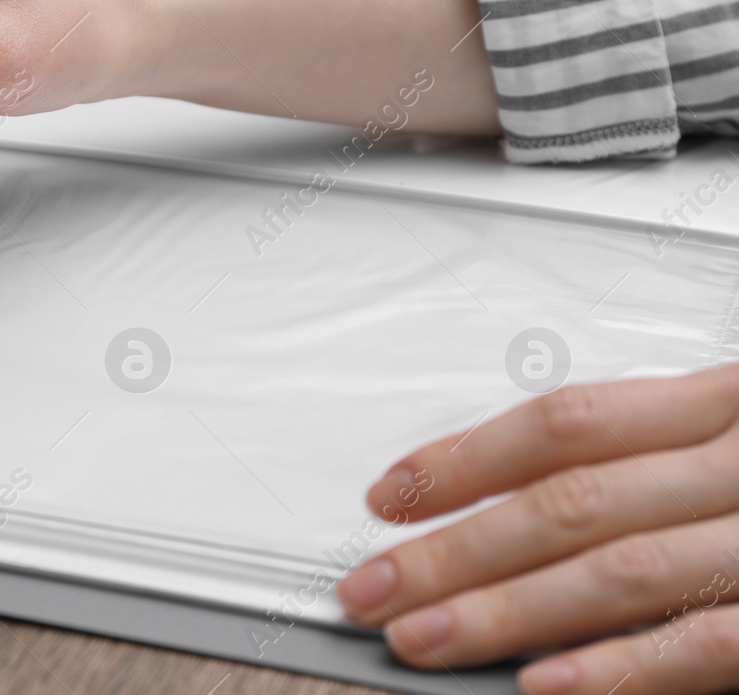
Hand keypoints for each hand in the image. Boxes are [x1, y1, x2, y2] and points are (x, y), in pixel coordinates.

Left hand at [337, 365, 738, 694]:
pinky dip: (614, 667)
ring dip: (502, 611)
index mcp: (720, 409)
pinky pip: (700, 644)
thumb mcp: (723, 447)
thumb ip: (631, 468)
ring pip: (616, 572)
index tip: (390, 493)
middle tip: (373, 585)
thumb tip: (489, 509)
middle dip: (454, 549)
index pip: (565, 424)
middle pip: (568, 501)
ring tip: (420, 636)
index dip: (465, 459)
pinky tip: (535, 682)